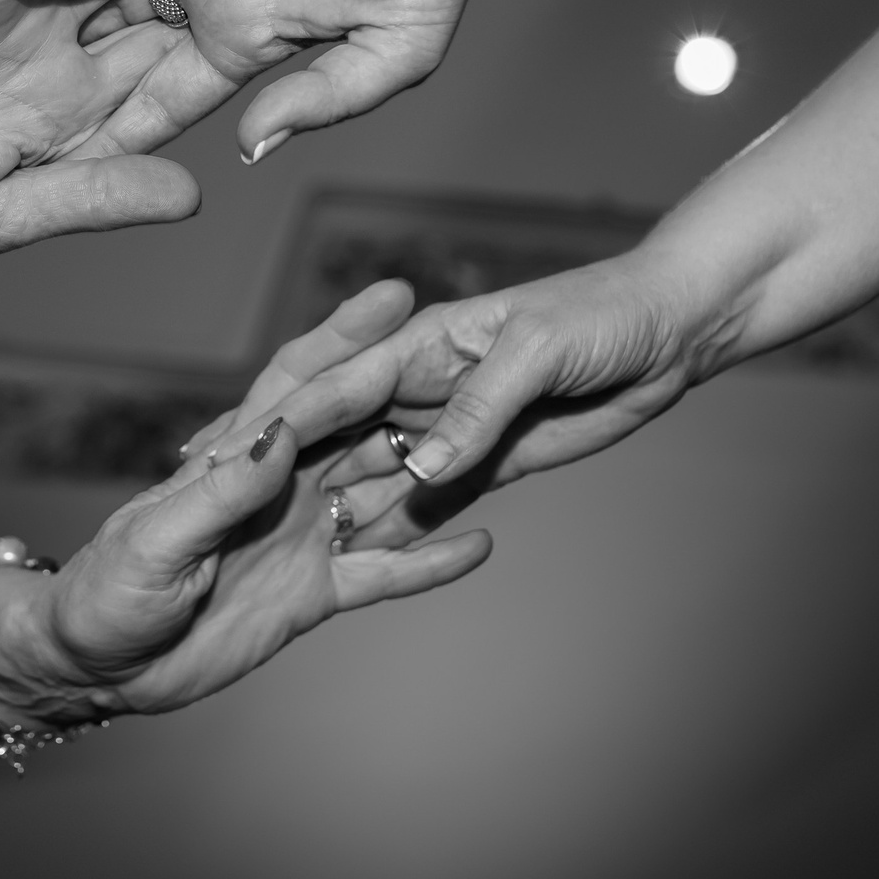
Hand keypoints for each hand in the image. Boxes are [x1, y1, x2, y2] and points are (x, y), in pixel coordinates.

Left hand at [0, 281, 491, 723]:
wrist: (96, 667)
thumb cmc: (105, 592)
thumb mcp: (157, 541)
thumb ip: (221, 493)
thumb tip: (279, 433)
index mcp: (236, 459)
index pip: (299, 386)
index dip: (344, 340)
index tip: (394, 297)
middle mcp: (278, 487)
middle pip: (360, 426)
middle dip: (415, 388)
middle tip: (479, 352)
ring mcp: (302, 537)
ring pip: (386, 493)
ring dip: (437, 470)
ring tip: (507, 442)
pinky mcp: (315, 593)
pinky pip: (385, 572)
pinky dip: (431, 562)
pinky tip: (480, 547)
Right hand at [191, 253, 717, 547]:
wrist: (675, 326)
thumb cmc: (603, 315)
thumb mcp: (535, 352)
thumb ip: (475, 409)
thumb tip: (420, 471)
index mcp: (418, 346)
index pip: (327, 391)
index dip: (269, 427)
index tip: (212, 463)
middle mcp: (420, 388)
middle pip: (331, 440)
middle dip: (269, 475)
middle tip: (203, 520)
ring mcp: (453, 429)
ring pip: (374, 479)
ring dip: (328, 512)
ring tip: (262, 562)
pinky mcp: (491, 463)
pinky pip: (434, 505)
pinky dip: (402, 533)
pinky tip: (362, 563)